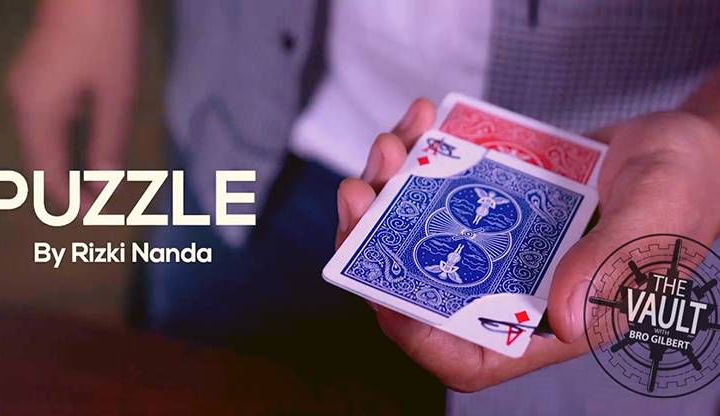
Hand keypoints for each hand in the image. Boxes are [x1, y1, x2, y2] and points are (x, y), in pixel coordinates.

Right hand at [7, 0, 139, 209]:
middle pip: (40, 161)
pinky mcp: (35, 76)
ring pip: (43, 141)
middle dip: (67, 187)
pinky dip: (68, 140)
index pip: (48, 175)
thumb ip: (108, 144)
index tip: (96, 218)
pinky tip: (92, 144)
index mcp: (39, 114)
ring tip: (100, 181)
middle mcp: (23, 105)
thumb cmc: (107, 39)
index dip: (70, 201)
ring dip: (68, 164)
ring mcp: (25, 88)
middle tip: (100, 206)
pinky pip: (47, 121)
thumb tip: (104, 187)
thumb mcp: (116, 96)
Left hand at [335, 99, 719, 391]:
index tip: (374, 287)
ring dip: (391, 190)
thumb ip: (609, 267)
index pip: (466, 356)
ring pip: (421, 232)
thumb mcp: (654, 222)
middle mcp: (514, 286)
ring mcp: (501, 243)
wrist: (686, 143)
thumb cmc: (686, 189)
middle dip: (378, 243)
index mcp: (550, 320)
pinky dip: (423, 153)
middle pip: (423, 287)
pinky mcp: (495, 201)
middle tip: (362, 189)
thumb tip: (561, 320)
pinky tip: (422, 119)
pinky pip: (443, 187)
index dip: (413, 333)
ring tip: (393, 143)